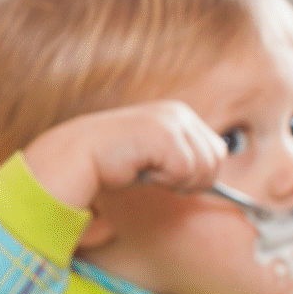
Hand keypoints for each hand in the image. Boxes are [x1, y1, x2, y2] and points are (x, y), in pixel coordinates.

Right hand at [21, 100, 226, 210]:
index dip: (197, 174)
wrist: (75, 158)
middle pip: (216, 159)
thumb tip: (211, 181)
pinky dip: (163, 180)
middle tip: (154, 177)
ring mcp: (172, 121)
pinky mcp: (164, 134)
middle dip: (190, 179)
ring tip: (144, 172)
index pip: (216, 150)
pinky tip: (138, 170)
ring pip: (204, 168)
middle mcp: (178, 112)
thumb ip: (182, 162)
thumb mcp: (154, 160)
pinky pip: (185, 172)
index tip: (166, 178)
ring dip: (174, 181)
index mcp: (178, 115)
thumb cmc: (111, 164)